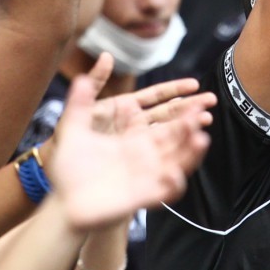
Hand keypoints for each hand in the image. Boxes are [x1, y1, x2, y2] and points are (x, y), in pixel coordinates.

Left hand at [47, 72, 209, 230]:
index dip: (177, 97)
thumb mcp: (73, 128)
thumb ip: (82, 101)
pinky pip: (165, 191)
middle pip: (174, 133)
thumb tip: (91, 68)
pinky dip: (173, 184)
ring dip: (190, 150)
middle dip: (191, 121)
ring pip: (176, 159)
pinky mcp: (142, 195)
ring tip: (200, 139)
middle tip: (206, 107)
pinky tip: (175, 174)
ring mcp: (145, 173)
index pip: (161, 109)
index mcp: (131, 132)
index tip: (194, 85)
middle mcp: (143, 151)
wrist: (63, 201)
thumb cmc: (67, 167)